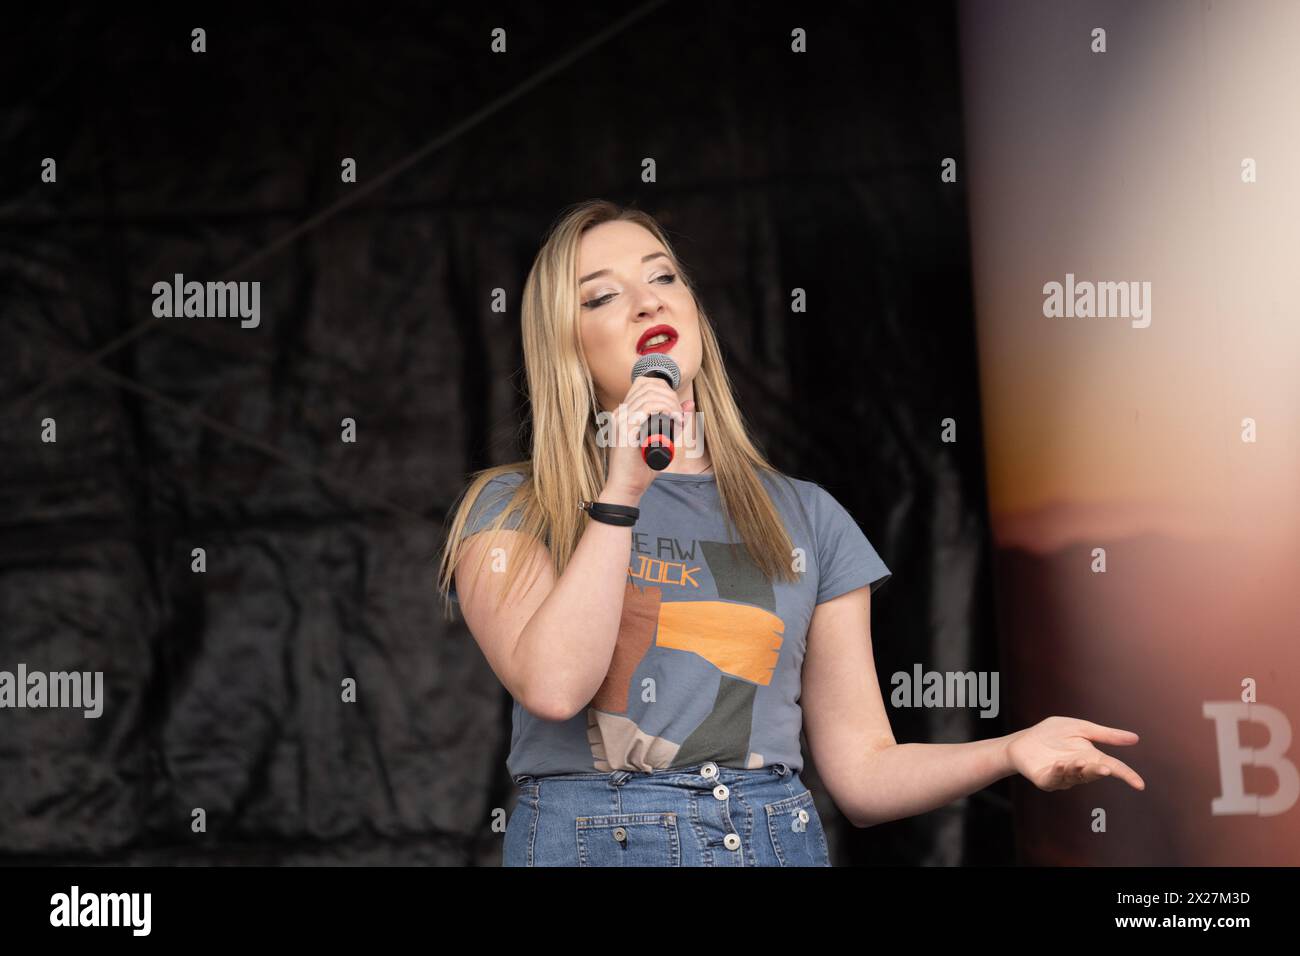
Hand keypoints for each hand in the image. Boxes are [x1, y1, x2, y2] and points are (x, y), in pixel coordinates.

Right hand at [601, 378, 691, 500]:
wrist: (626, 486)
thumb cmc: (642, 466)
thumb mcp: (662, 439)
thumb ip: (673, 421)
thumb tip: (689, 403)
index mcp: (625, 412)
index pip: (644, 383)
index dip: (664, 388)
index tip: (676, 407)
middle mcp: (620, 413)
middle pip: (648, 385)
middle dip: (670, 396)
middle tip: (679, 415)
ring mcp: (621, 420)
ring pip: (650, 395)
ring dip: (670, 404)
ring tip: (678, 419)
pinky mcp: (625, 430)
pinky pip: (646, 408)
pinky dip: (665, 410)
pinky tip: (674, 420)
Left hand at [1006, 716, 1144, 791]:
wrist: (1024, 740)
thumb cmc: (1053, 734)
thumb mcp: (1081, 729)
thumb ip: (1106, 735)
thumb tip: (1135, 738)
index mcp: (1091, 757)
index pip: (1113, 768)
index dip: (1126, 775)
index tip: (1139, 784)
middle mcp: (1079, 770)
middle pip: (1093, 773)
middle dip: (1099, 772)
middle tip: (1106, 769)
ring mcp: (1063, 777)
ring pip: (1074, 777)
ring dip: (1077, 770)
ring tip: (1080, 761)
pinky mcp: (1046, 780)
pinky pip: (1053, 778)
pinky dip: (1057, 772)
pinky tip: (1059, 764)